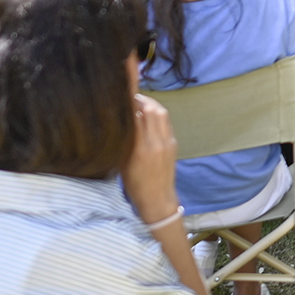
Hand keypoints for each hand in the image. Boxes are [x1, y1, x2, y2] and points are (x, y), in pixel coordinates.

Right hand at [122, 93, 180, 223]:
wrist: (157, 198)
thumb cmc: (135, 183)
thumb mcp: (123, 162)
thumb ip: (124, 140)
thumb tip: (120, 120)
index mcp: (141, 149)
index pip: (137, 117)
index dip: (130, 104)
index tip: (122, 97)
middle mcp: (156, 142)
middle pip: (153, 110)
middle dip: (143, 100)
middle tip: (131, 96)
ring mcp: (168, 142)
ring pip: (162, 114)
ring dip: (152, 104)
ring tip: (140, 102)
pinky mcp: (173, 143)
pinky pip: (167, 122)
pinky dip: (158, 114)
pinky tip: (150, 114)